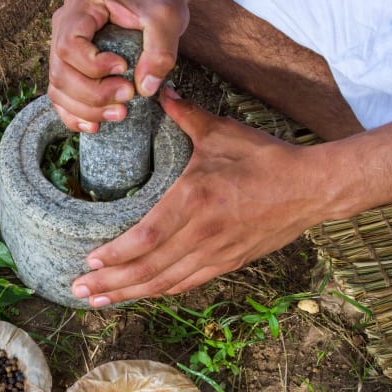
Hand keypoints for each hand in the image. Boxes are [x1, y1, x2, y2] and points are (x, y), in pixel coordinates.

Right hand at [48, 0, 188, 132]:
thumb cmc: (158, 1)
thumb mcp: (167, 19)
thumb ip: (160, 52)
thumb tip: (145, 89)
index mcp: (82, 5)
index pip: (69, 45)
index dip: (93, 66)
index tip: (124, 68)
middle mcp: (64, 23)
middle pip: (60, 71)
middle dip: (92, 94)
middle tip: (127, 98)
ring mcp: (62, 44)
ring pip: (57, 87)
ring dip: (85, 109)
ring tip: (119, 114)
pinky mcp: (70, 63)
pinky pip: (61, 94)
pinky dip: (74, 113)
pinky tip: (95, 125)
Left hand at [71, 88, 325, 306]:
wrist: (313, 188)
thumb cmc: (267, 158)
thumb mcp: (222, 133)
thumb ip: (185, 115)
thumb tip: (158, 92)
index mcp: (196, 199)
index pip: (147, 237)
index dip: (116, 255)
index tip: (89, 260)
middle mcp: (204, 233)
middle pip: (148, 268)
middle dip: (110, 283)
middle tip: (78, 289)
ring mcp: (217, 253)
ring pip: (165, 283)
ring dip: (129, 294)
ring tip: (97, 299)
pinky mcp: (229, 263)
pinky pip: (187, 284)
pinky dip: (159, 291)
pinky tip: (139, 295)